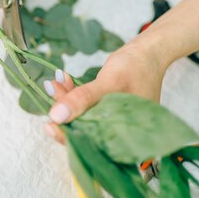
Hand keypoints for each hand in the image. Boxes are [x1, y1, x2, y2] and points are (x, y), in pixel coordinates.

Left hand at [42, 41, 166, 143]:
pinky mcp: (106, 110)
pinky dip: (74, 95)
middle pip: (85, 131)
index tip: (49, 126)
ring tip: (55, 83)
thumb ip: (83, 100)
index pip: (92, 145)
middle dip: (65, 114)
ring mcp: (112, 122)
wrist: (149, 51)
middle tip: (52, 91)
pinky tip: (64, 80)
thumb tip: (55, 117)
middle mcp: (119, 134)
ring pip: (82, 117)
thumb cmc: (137, 67)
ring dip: (66, 101)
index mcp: (127, 138)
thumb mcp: (109, 83)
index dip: (69, 137)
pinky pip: (85, 107)